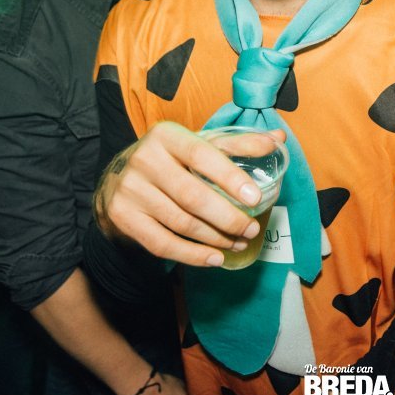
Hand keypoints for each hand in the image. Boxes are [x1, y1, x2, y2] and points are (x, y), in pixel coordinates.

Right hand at [95, 122, 286, 266]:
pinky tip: (214, 258)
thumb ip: (237, 144)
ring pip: (181, 223)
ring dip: (215, 238)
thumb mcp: (199, 144)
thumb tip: (277, 139)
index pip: (202, 155)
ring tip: (238, 242)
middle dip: (228, 217)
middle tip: (251, 229)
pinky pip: (162, 244)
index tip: (255, 198)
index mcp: (166, 135)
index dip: (230, 177)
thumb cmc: (170, 159)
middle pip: (192, 196)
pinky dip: (192, 255)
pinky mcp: (124, 216)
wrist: (117, 178)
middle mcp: (145, 160)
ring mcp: (131, 190)